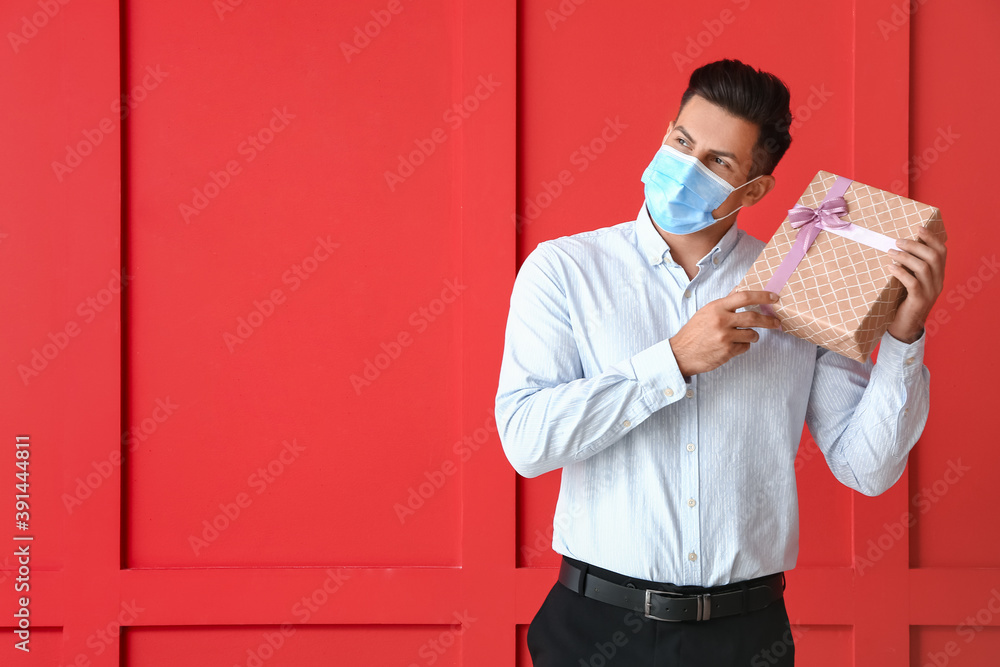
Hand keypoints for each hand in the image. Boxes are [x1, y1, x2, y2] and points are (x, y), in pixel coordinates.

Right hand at [669, 291, 780, 376]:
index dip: (762, 296)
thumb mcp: (706, 312)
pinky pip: (745, 347)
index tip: (774, 298)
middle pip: (753, 317)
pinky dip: (743, 346)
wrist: (681, 353)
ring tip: (747, 336)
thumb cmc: (694, 332)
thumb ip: (724, 304)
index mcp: (716, 308)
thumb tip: (741, 292)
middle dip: (768, 320)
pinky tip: (732, 346)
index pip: (744, 297)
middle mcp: (721, 321)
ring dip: (753, 335)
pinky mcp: (727, 351)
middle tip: (776, 322)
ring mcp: (724, 337)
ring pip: (752, 334)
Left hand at [886, 225, 947, 343]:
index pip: (942, 252)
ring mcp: (930, 292)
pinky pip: (913, 283)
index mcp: (939, 275)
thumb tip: (897, 247)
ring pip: (923, 268)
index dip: (932, 238)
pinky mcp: (919, 301)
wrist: (905, 327)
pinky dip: (901, 272)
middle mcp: (938, 282)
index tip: (918, 228)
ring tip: (891, 252)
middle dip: (915, 245)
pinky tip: (891, 267)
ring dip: (906, 257)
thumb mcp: (911, 282)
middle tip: (898, 241)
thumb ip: (911, 268)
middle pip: (933, 257)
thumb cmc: (903, 301)